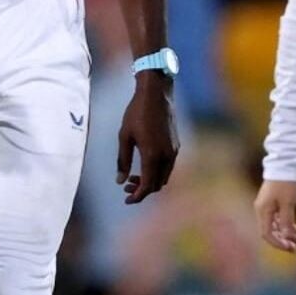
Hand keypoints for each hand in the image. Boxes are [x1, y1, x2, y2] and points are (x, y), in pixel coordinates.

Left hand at [116, 71, 178, 203]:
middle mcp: (166, 155)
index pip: (147, 185)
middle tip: (126, 188)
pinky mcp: (176, 145)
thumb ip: (122, 160)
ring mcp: (173, 150)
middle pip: (157, 184)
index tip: (126, 200)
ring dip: (150, 181)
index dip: (137, 196)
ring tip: (133, 178)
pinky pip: (168, 166)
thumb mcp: (124, 137)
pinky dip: (157, 172)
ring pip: (164, 176)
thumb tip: (120, 181)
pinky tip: (145, 165)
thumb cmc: (136, 113)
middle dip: (142, 190)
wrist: (156, 94)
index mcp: (152, 155)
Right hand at [255, 180, 295, 252]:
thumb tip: (286, 237)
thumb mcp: (288, 203)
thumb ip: (286, 221)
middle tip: (295, 247)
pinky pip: (276, 218)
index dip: (278, 243)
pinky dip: (284, 225)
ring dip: (284, 234)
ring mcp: (266, 206)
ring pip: (273, 225)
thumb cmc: (286, 183)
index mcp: (262, 211)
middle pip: (269, 231)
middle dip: (282, 240)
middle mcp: (261, 210)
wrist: (285, 164)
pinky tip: (294, 228)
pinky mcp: (271, 202)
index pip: (266, 234)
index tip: (290, 248)